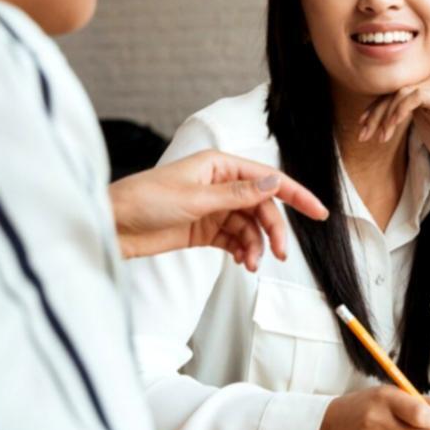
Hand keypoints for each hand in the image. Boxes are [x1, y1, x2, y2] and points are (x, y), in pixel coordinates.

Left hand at [109, 150, 328, 269]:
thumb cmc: (143, 202)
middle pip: (261, 207)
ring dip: (255, 245)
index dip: (296, 195)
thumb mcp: (195, 198)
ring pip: (249, 226)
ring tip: (251, 264)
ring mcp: (212, 208)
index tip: (319, 212)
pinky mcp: (203, 229)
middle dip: (273, 230)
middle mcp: (219, 184)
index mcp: (219, 166)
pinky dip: (241, 251)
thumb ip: (238, 194)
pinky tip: (242, 263)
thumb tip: (274, 183)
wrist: (110, 227)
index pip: (267, 179)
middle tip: (280, 253)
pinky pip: (234, 239)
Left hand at [359, 74, 429, 228]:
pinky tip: (393, 126)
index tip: (361, 126)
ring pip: (403, 92)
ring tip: (381, 137)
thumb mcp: (419, 120)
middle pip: (397, 89)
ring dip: (386, 115)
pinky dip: (400, 110)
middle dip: (376, 113)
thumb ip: (403, 108)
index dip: (376, 106)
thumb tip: (374, 107)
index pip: (396, 89)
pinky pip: (416, 96)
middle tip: (364, 135)